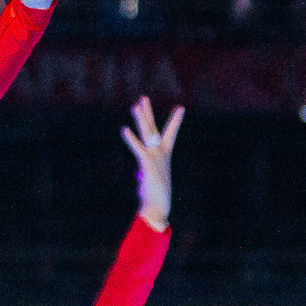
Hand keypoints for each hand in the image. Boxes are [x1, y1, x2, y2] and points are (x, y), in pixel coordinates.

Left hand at [122, 98, 184, 230]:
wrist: (158, 207)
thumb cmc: (155, 196)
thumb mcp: (151, 180)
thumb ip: (146, 171)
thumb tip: (141, 172)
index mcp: (164, 156)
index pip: (170, 134)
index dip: (175, 121)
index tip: (181, 108)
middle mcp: (161, 153)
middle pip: (153, 128)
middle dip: (147, 113)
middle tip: (143, 98)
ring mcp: (155, 157)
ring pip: (147, 133)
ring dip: (141, 119)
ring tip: (136, 105)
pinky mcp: (147, 163)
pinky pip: (138, 148)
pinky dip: (131, 139)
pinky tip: (124, 129)